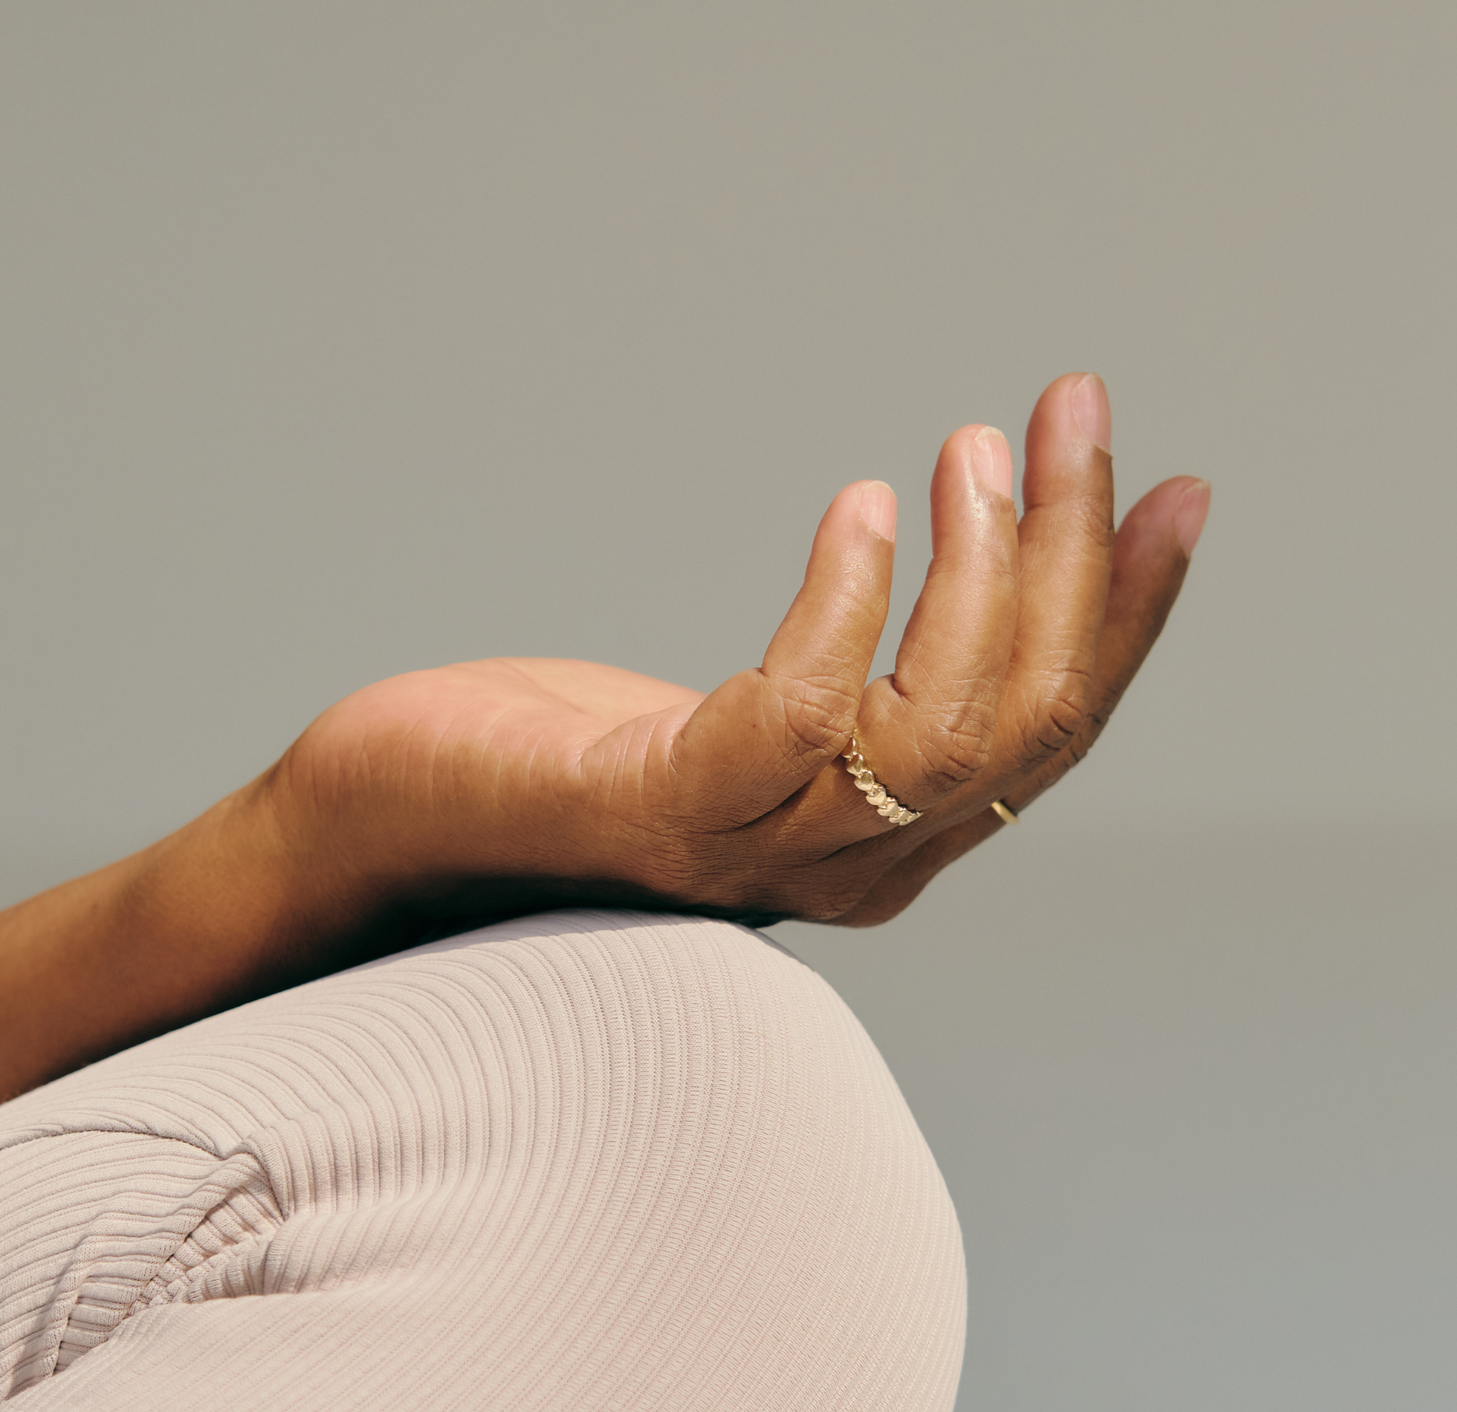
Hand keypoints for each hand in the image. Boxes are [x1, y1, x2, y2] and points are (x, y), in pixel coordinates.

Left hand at [263, 371, 1208, 949]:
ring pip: (937, 727)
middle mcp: (836, 874)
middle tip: (1073, 408)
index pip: (1041, 740)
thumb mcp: (737, 723)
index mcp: (876, 848)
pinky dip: (843, 600)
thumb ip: (849, 693)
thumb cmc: (548, 765)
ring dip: (983, 566)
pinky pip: (796, 715)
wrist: (374, 830)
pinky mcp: (654, 816)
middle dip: (1073, 559)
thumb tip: (959, 565)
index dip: (1122, 618)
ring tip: (968, 444)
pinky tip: (857, 506)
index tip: (1167, 487)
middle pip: (1017, 729)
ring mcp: (749, 854)